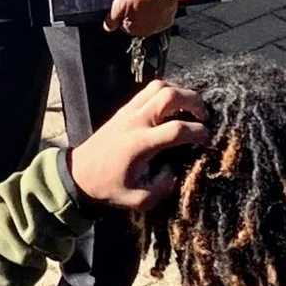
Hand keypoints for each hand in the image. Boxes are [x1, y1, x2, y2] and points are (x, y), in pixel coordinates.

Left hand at [69, 79, 207, 209]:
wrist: (79, 173)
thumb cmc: (108, 187)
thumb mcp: (138, 200)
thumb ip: (162, 189)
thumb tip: (175, 171)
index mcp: (141, 144)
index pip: (176, 129)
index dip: (198, 132)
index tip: (207, 138)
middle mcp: (136, 122)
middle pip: (170, 96)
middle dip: (194, 101)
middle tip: (204, 116)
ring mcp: (129, 111)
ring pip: (160, 86)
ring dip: (180, 92)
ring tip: (189, 108)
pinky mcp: (125, 109)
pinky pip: (149, 90)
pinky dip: (166, 92)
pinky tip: (172, 107)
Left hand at [105, 0, 181, 39]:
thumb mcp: (119, 4)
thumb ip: (112, 19)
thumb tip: (108, 27)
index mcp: (133, 30)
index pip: (123, 26)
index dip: (123, 13)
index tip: (125, 4)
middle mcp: (146, 32)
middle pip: (136, 24)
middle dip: (134, 14)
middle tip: (135, 0)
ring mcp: (158, 27)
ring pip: (148, 21)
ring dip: (145, 13)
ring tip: (145, 0)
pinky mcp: (168, 21)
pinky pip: (159, 18)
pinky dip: (156, 12)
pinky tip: (154, 2)